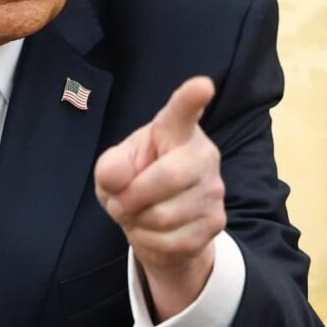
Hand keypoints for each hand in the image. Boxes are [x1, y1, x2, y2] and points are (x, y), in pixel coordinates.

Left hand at [93, 76, 224, 321]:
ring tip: (139, 215)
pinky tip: (154, 231)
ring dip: (139, 222)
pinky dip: (151, 241)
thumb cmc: (135, 183)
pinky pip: (174, 240)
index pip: (182, 112)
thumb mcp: (112, 171)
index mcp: (175, 131)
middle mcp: (202, 154)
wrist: (157, 227)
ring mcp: (214, 189)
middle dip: (133, 196)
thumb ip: (110, 167)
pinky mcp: (216, 221)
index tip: (202, 85)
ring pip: (166, 215)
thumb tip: (117, 177)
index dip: (191, 98)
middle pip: (169, 177)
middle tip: (119, 202)